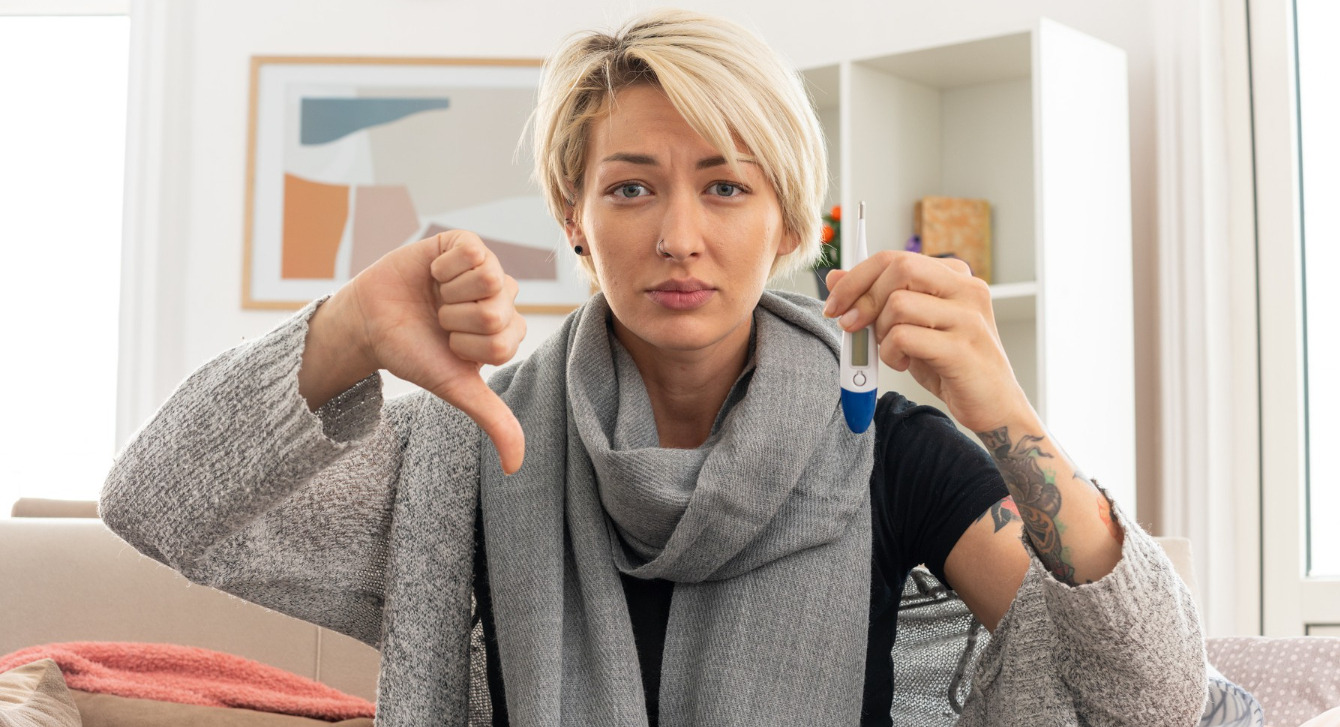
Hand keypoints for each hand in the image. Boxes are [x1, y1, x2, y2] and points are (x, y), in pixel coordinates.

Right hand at [308, 230, 525, 473]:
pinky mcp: (466, 245)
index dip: (467, 347)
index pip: (504, 342)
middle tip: (440, 320)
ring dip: (450, 294)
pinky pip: (473, 252)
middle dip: (456, 321)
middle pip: (496, 312)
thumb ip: (493, 420)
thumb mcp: (455, 388)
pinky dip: (444, 266)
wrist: (369, 323)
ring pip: (488, 280)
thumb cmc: (415, 353)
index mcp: (508, 332)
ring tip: (437, 296)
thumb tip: (516, 467)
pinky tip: (434, 273)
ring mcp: (486, 269)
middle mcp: (503, 299)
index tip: (449, 345)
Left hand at [822, 251, 1029, 432]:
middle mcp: (967, 289)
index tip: (835, 304)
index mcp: (955, 276)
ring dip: (880, 331)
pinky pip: (904, 337)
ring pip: (898, 303)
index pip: (894, 258)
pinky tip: (904, 363)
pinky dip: (891, 353)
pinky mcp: (962, 348)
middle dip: (862, 298)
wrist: (994, 405)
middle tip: (852, 326)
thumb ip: (877, 299)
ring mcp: (968, 317)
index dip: (856, 278)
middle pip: (898, 268)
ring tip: (893, 350)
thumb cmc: (951, 364)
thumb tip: (836, 277)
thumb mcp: (910, 325)